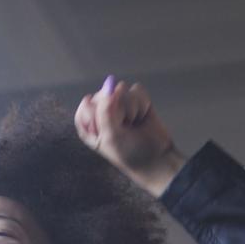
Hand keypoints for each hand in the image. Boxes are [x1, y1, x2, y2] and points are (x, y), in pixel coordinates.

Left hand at [75, 76, 184, 195]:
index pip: (87, 104)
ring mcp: (120, 104)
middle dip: (118, 110)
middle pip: (104, 93)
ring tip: (134, 123)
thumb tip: (111, 84)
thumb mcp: (110, 136)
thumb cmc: (129, 153)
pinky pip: (137, 90)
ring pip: (122, 89)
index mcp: (88, 123)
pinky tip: (142, 116)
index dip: (100, 112)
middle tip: (125, 127)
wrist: (157, 159)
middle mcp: (102, 111)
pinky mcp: (137, 100)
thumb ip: (105, 110)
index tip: (110, 126)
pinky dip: (142, 103)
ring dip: (131, 108)